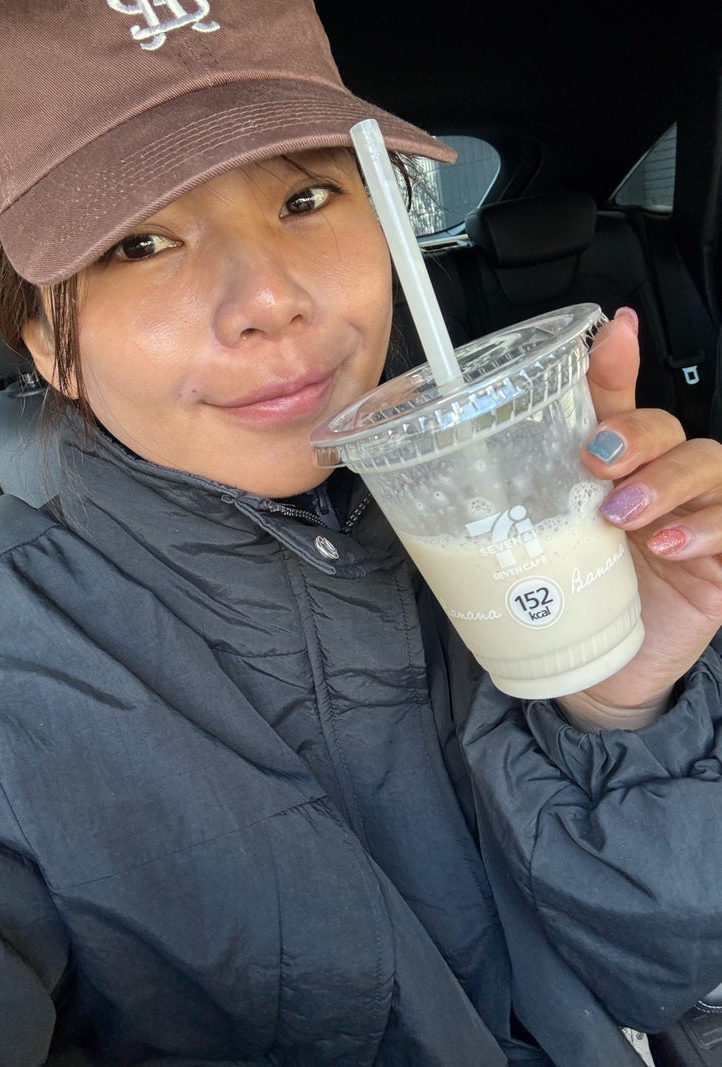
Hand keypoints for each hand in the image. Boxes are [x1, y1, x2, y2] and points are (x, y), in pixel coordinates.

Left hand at [557, 307, 721, 729]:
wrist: (593, 672)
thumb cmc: (565, 599)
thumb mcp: (539, 542)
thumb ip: (520, 492)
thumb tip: (456, 454)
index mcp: (610, 470)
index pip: (620, 402)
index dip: (617, 363)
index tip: (614, 330)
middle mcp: (656, 483)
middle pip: (667, 427)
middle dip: (636, 433)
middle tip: (596, 461)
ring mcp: (695, 518)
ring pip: (708, 464)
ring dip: (665, 481)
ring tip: (622, 516)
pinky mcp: (720, 562)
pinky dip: (703, 528)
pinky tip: (667, 546)